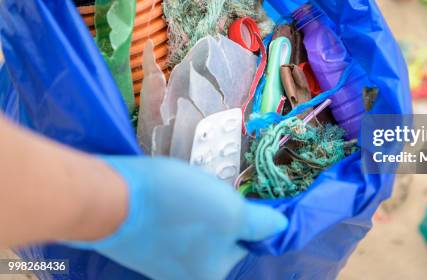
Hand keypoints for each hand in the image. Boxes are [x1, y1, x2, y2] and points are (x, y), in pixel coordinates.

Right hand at [68, 156, 287, 279]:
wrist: (110, 197)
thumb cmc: (177, 207)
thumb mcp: (231, 212)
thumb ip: (260, 224)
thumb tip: (281, 228)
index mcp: (210, 276)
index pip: (247, 243)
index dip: (248, 215)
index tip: (236, 196)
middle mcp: (187, 277)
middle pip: (222, 236)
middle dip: (221, 211)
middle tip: (208, 191)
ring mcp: (162, 263)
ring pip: (198, 228)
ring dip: (198, 207)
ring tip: (185, 191)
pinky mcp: (144, 246)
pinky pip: (174, 226)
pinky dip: (176, 208)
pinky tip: (168, 194)